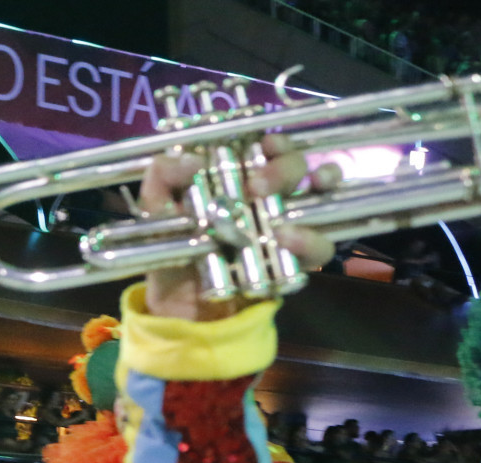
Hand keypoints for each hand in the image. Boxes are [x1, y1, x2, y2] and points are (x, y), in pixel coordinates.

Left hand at [139, 135, 341, 320]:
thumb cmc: (173, 247)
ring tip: (290, 203)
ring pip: (324, 194)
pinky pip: (321, 246)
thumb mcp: (156, 208)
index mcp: (241, 175)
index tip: (264, 146)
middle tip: (257, 187)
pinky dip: (310, 240)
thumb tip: (191, 159)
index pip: (270, 146)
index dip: (275, 141)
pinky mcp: (298, 260)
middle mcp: (271, 194)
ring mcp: (289, 224)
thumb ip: (163, 176)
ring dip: (318, 190)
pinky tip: (287, 239)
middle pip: (297, 165)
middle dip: (284, 167)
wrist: (180, 304)